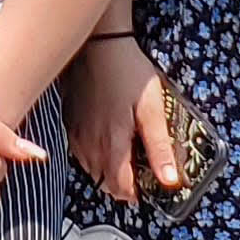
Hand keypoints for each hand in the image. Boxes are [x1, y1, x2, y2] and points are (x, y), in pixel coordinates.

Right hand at [66, 33, 183, 207]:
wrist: (101, 44)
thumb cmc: (129, 73)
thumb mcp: (153, 109)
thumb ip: (159, 147)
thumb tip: (170, 180)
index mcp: (113, 144)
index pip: (120, 187)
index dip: (134, 195)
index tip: (146, 191)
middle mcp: (91, 144)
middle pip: (103, 182)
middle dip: (121, 187)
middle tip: (138, 180)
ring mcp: (77, 132)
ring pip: (90, 169)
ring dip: (106, 174)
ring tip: (123, 165)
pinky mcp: (70, 120)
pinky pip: (78, 152)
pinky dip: (91, 158)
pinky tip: (102, 147)